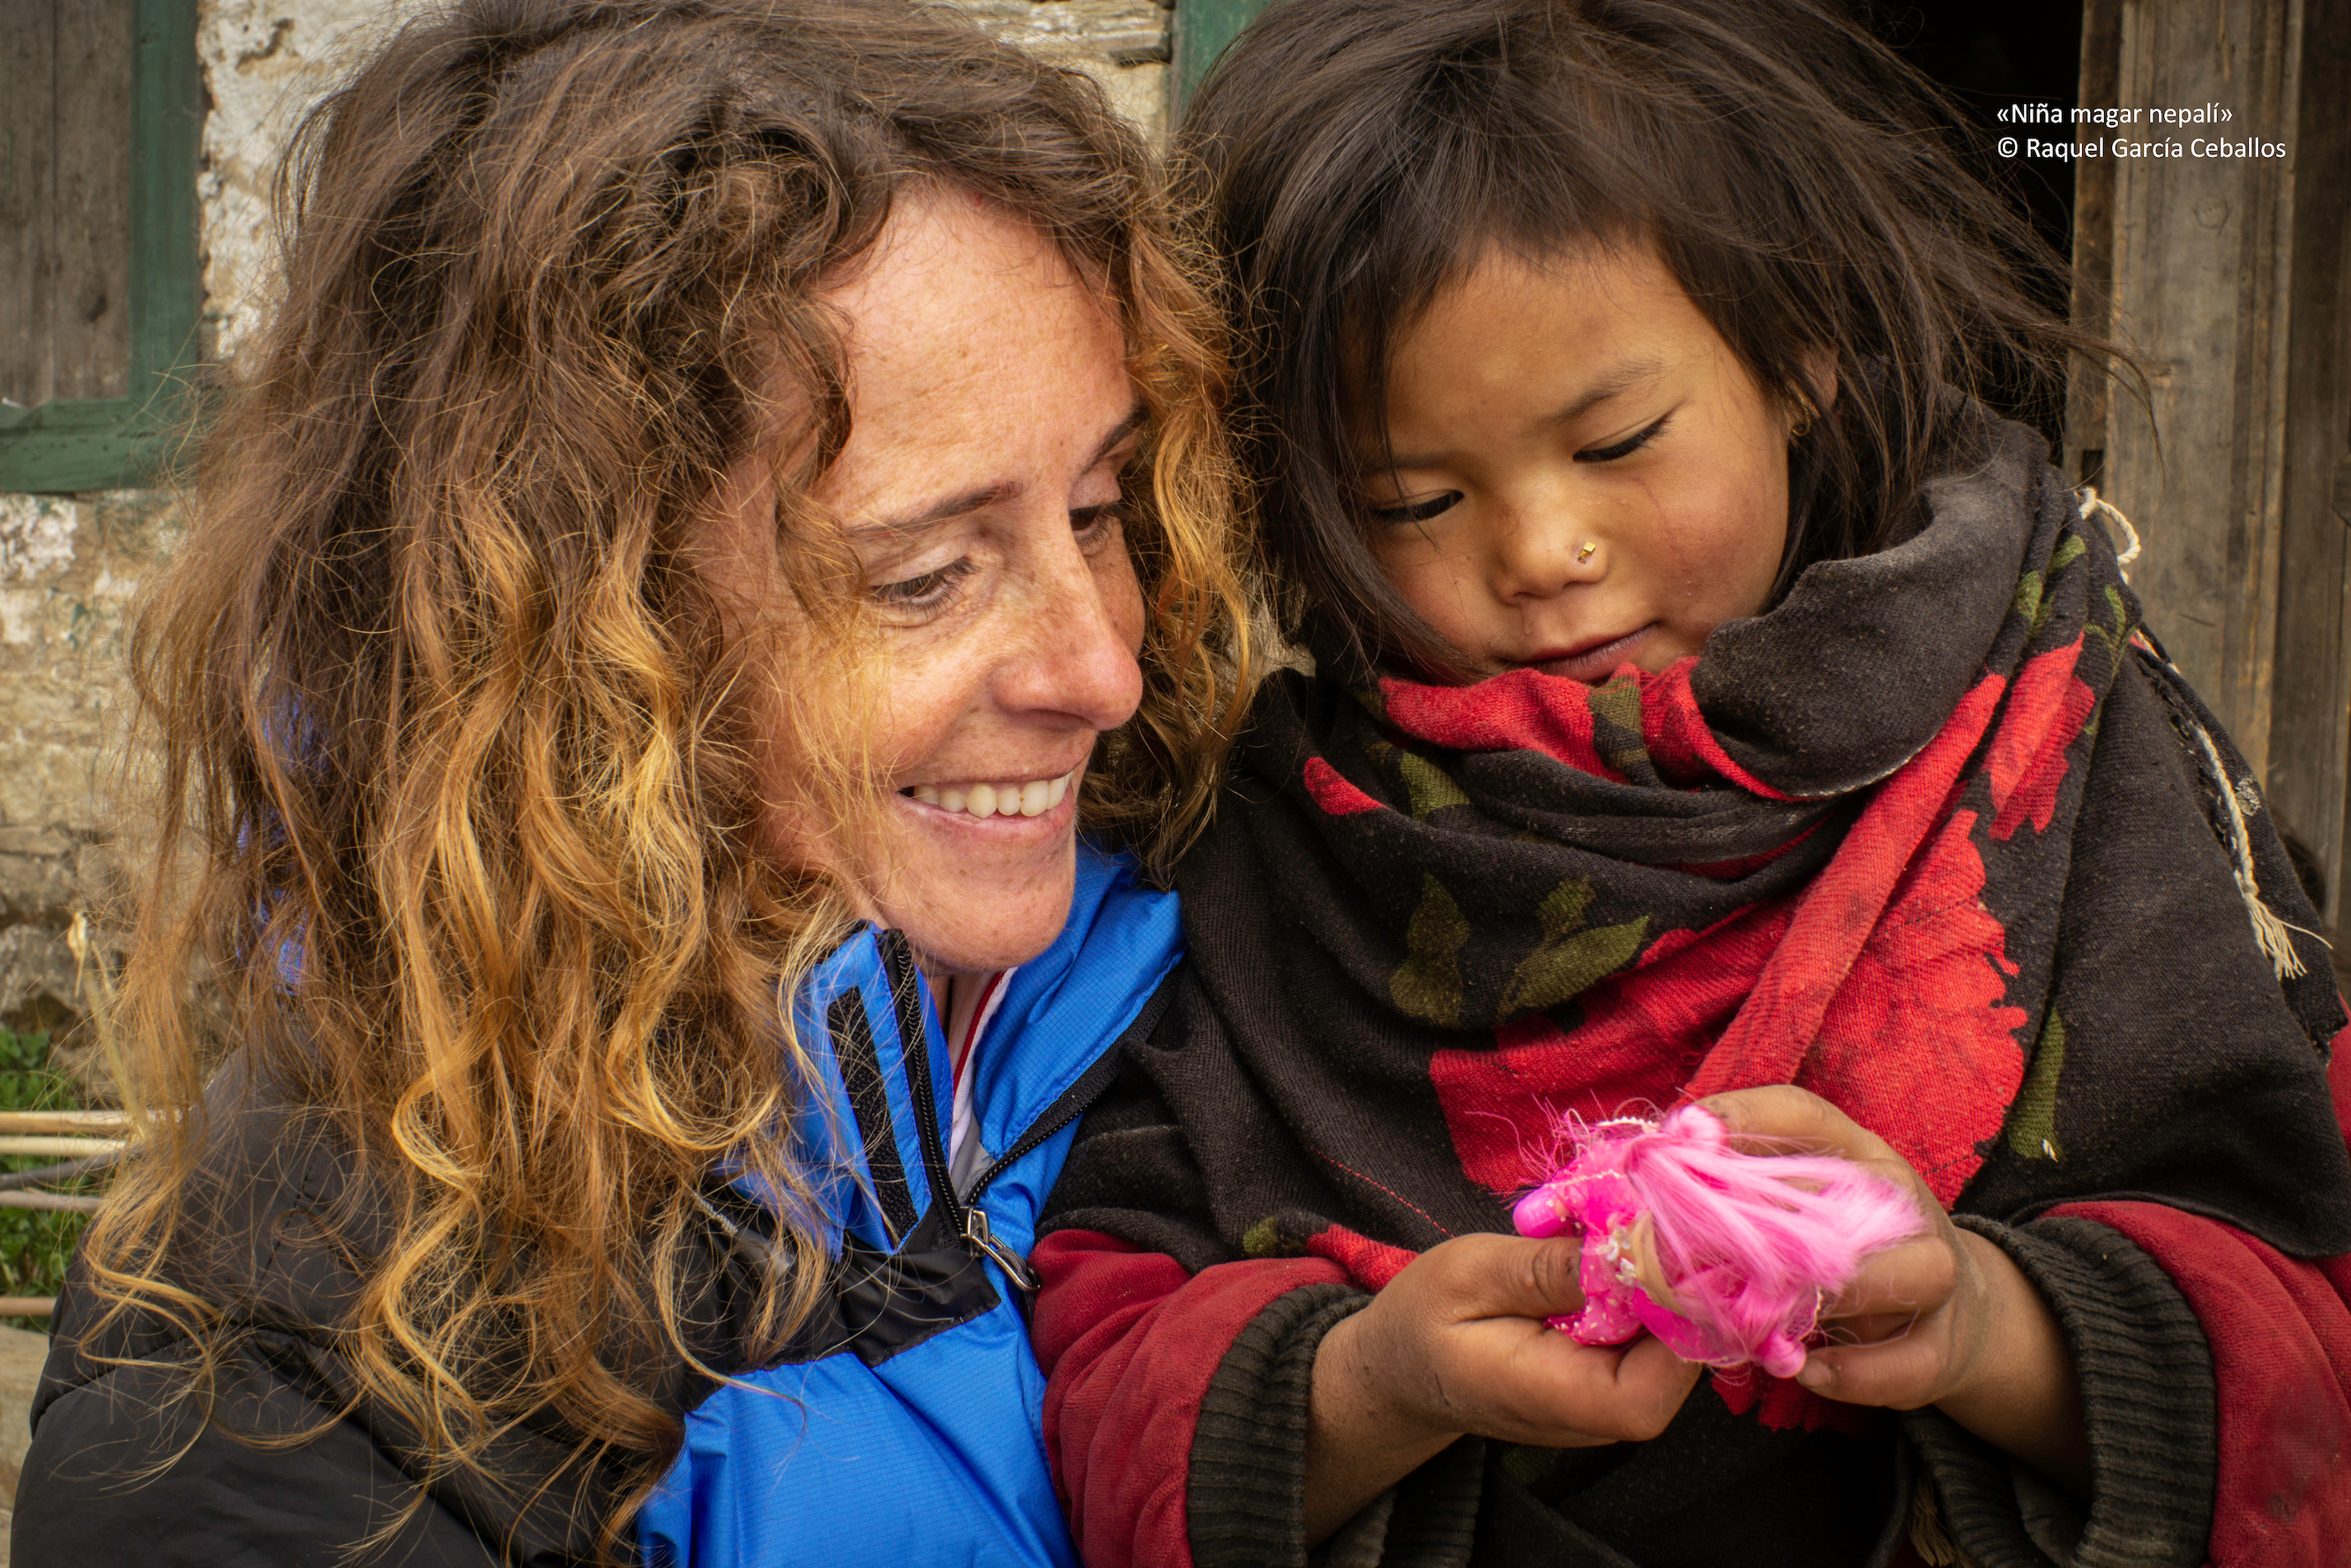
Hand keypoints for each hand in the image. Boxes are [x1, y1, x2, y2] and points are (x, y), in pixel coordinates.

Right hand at [1305, 1232, 1701, 1540]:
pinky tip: (1617, 1247)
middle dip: (1677, 1281)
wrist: (1401, 1368)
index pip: (1654, 1386)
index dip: (1679, 1317)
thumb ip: (1549, 1269)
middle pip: (1679, 1361)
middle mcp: (1598, 1414)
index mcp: (1557, 1398)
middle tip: (1653, 1208)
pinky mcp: (1612, 1377)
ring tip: (1627, 1220)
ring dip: (1662, 1279)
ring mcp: (1609, 1400)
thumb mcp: (1471, 1275)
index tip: (1672, 1239)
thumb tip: (1630, 1247)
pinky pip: (1652, 1336)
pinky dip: (1646, 1288)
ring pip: (1673, 1343)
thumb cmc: (1423, 1320)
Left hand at [1701, 1086, 2088, 1492]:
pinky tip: (1804, 1370)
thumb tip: (1658, 1170)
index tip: (1682, 1132)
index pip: (1805, 1115)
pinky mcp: (1943, 1346)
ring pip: (1909, 1273)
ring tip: (1770, 1314)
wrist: (1952, 1312)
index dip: (1744, 1117)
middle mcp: (1903, 1204)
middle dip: (1776, 1222)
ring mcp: (1933, 1273)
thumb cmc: (1849, 1244)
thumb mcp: (1805, 1201)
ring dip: (1834, 1295)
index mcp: (1859, 1154)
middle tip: (1703, 1246)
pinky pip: (1907, 1362)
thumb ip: (1743, 1185)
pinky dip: (1854, 1373)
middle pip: (1853, 1194)